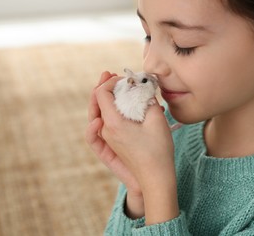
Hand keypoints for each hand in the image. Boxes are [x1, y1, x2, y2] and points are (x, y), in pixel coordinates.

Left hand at [86, 72, 143, 216]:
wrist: (155, 178)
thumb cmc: (158, 151)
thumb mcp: (157, 121)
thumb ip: (149, 100)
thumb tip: (145, 89)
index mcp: (113, 123)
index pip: (101, 94)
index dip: (110, 82)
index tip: (124, 78)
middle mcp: (106, 130)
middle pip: (96, 102)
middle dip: (103, 86)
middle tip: (111, 74)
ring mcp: (109, 138)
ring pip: (99, 112)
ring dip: (104, 98)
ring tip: (113, 86)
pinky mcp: (114, 143)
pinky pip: (105, 122)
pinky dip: (108, 110)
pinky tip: (118, 105)